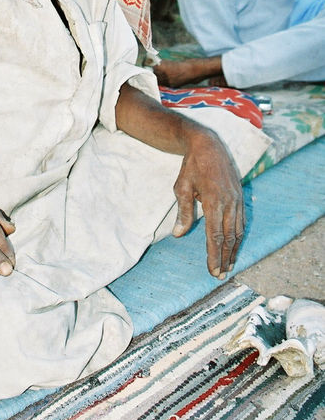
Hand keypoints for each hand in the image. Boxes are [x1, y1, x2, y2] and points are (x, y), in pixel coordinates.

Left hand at [172, 129, 244, 279]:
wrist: (208, 145)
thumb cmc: (191, 166)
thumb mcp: (181, 187)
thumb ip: (184, 212)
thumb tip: (178, 234)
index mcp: (214, 201)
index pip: (214, 235)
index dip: (214, 255)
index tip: (212, 270)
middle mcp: (229, 202)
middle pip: (228, 237)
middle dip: (225, 258)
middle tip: (220, 275)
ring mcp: (237, 199)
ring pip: (237, 231)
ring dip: (234, 250)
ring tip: (228, 265)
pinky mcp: (240, 196)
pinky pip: (241, 221)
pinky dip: (238, 236)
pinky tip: (234, 246)